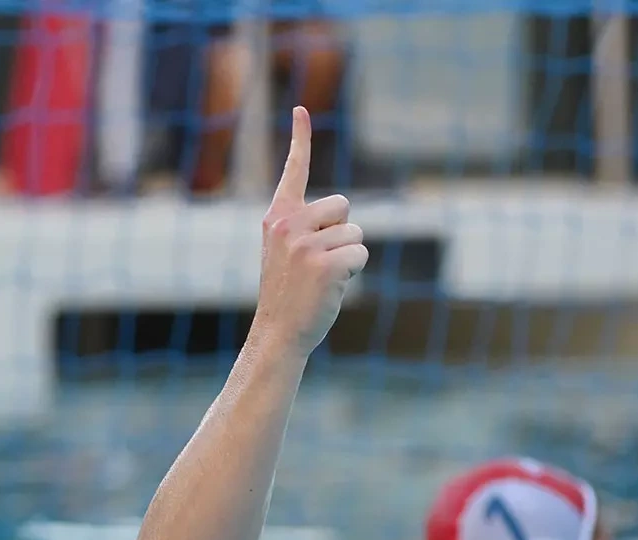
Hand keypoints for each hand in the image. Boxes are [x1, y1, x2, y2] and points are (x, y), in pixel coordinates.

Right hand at [252, 107, 367, 359]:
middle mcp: (289, 225)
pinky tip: (332, 288)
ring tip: (323, 278)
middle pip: (343, 207)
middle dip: (343, 232)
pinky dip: (354, 273)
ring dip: (349, 257)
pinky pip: (360, 255)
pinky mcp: (325, 265)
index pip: (294, 170)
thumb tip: (344, 218)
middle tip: (320, 262)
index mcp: (277, 217)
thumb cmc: (288, 294)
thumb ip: (305, 228)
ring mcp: (306, 245)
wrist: (278, 333)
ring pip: (355, 234)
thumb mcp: (286, 252)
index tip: (300, 110)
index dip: (299, 139)